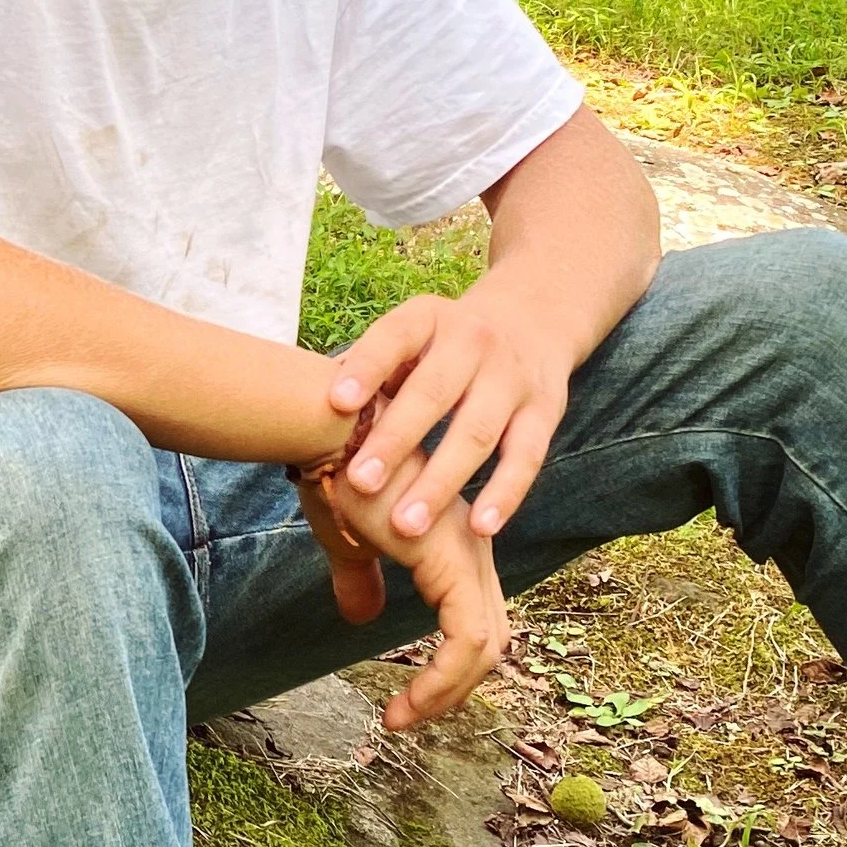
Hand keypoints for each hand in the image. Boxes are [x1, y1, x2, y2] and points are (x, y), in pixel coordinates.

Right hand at [292, 460, 509, 727]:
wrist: (329, 436)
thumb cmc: (335, 477)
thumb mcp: (348, 544)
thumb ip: (362, 581)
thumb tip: (360, 617)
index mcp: (455, 546)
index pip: (473, 623)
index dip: (447, 670)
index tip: (403, 703)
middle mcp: (475, 551)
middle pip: (490, 641)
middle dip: (453, 690)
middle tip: (408, 718)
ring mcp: (470, 556)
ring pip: (484, 649)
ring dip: (445, 694)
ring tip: (402, 718)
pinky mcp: (453, 564)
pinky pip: (466, 641)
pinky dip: (440, 681)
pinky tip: (402, 702)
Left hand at [322, 278, 573, 546]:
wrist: (533, 319)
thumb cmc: (443, 346)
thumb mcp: (411, 338)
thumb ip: (368, 370)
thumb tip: (302, 411)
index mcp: (427, 319)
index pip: (393, 338)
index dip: (365, 368)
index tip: (336, 404)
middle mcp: (472, 342)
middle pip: (432, 392)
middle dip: (395, 439)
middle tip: (359, 483)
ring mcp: (511, 377)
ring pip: (476, 432)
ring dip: (440, 481)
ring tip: (406, 525)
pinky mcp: (544, 411)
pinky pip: (525, 457)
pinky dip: (504, 493)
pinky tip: (480, 527)